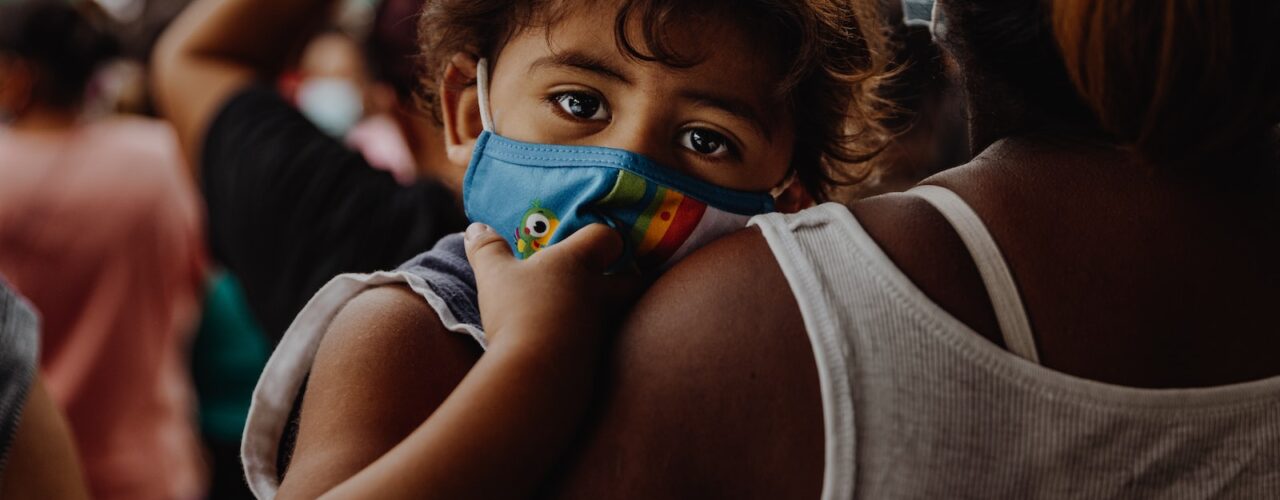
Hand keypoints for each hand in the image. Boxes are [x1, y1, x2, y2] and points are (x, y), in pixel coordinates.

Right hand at [463, 222, 641, 351]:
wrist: (538, 374)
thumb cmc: (519, 310)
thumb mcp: (494, 275)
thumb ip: (487, 249)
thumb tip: (476, 228)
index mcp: (579, 263)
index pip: (607, 237)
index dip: (605, 235)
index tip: (598, 238)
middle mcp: (600, 294)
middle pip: (634, 280)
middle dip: (631, 276)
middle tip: (620, 274)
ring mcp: (604, 330)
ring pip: (621, 315)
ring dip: (609, 312)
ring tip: (587, 314)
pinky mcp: (599, 364)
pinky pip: (603, 347)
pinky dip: (592, 344)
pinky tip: (573, 348)